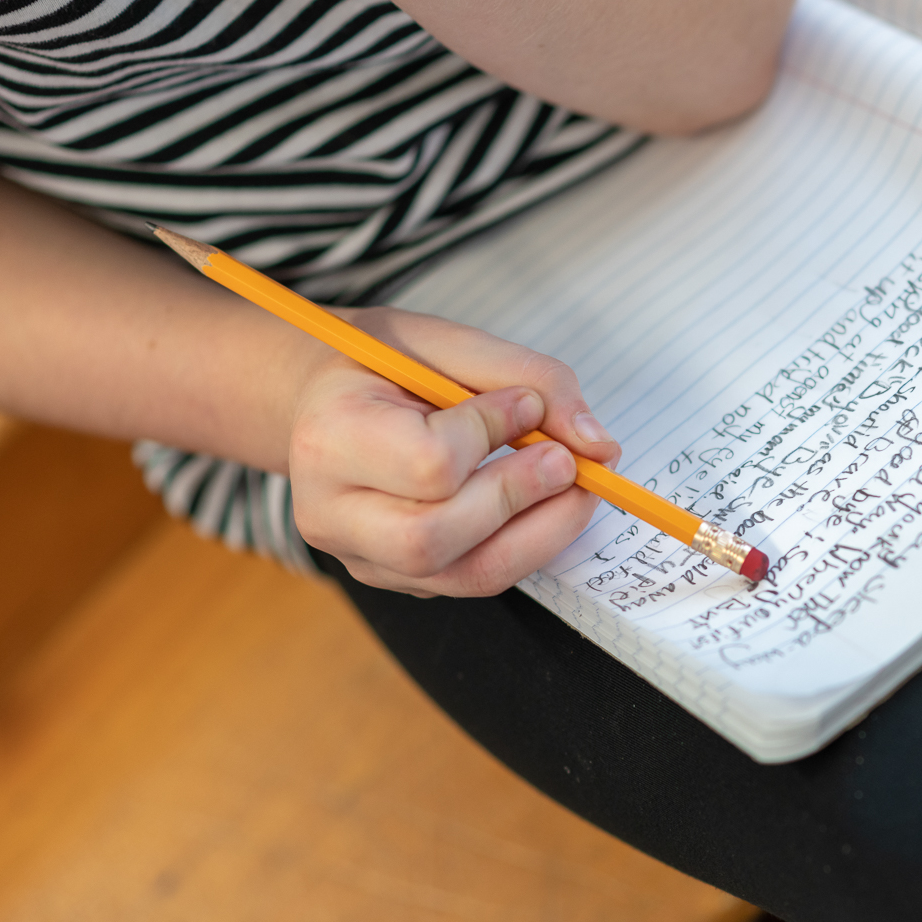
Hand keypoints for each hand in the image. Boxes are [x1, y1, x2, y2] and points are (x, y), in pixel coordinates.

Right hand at [287, 307, 620, 596]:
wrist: (323, 403)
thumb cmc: (381, 366)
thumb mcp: (445, 342)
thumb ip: (528, 377)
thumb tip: (598, 446)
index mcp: (329, 436)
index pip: (428, 463)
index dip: (493, 433)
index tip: (528, 404)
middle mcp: (329, 511)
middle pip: (434, 537)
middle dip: (519, 498)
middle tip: (569, 461)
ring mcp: (359, 556)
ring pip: (463, 575)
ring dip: (539, 533)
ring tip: (572, 488)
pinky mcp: (393, 578)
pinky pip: (472, 580)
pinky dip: (523, 545)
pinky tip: (540, 507)